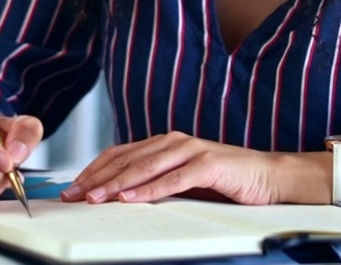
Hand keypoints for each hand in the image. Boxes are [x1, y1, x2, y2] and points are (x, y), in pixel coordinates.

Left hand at [61, 132, 321, 205]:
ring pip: (145, 167)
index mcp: (165, 143)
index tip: (72, 189)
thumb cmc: (226, 181)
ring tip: (95, 198)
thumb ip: (156, 181)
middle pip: (127, 160)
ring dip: (117, 185)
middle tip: (73, 196)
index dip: (94, 170)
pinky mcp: (208, 164)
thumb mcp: (183, 181)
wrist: (269, 177)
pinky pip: (173, 179)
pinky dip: (150, 190)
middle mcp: (174, 141)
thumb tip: (118, 197)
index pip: (120, 154)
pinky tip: (132, 200)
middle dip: (97, 179)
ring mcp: (192, 150)